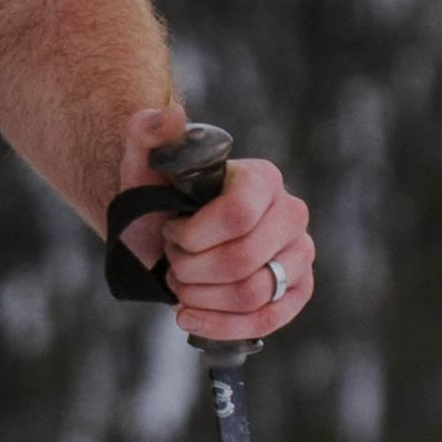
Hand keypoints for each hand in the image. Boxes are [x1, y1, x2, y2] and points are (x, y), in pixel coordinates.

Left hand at [117, 103, 314, 341]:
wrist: (166, 234)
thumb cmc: (158, 198)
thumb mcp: (142, 165)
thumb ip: (145, 132)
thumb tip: (168, 116)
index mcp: (262, 178)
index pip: (237, 216)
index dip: (193, 235)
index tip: (169, 232)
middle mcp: (291, 213)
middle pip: (242, 260)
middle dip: (192, 270)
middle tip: (171, 262)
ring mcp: (300, 254)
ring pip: (253, 294)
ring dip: (202, 298)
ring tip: (180, 286)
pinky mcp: (298, 291)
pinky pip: (269, 320)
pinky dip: (223, 326)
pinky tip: (191, 317)